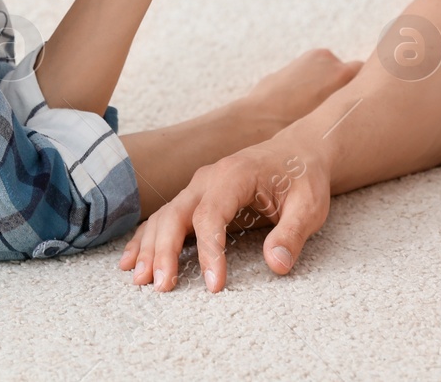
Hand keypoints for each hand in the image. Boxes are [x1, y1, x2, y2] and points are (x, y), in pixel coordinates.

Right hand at [118, 137, 331, 291]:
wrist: (298, 153)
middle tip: (161, 287)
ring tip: (139, 280)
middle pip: (176, 214)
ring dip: (150, 248)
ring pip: (165, 217)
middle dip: (164, 251)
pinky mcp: (196, 199)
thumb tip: (276, 265)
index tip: (215, 285)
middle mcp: (209, 178)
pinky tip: (131, 261)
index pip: (211, 215)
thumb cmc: (303, 178)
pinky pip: (165, 218)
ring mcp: (198, 187)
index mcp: (235, 175)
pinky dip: (146, 239)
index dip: (210, 251)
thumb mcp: (309, 206)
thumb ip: (292, 234)